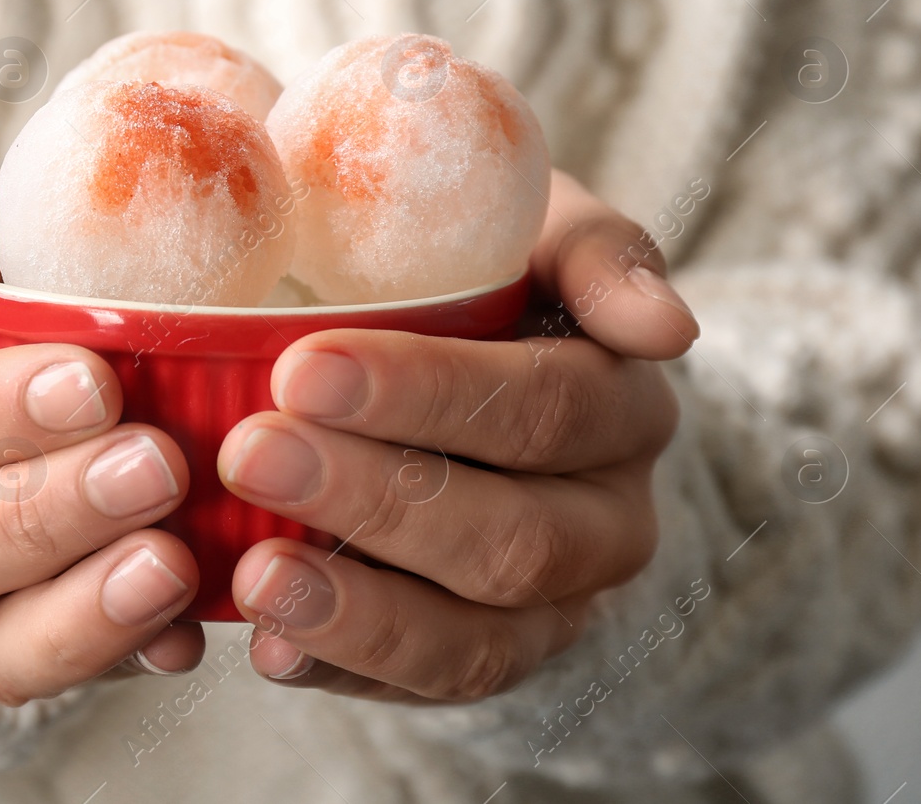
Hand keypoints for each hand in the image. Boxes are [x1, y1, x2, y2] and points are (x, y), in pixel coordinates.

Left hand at [218, 170, 693, 700]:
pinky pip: (422, 689)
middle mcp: (607, 522)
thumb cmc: (480, 276)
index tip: (304, 368)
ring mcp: (551, 609)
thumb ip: (594, 253)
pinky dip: (343, 669)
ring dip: (360, 611)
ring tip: (256, 575)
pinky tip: (266, 643)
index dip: (430, 394)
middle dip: (377, 499)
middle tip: (252, 451)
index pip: (546, 409)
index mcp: (623, 407)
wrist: (442, 359)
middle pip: (514, 538)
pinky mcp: (483, 660)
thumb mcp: (537, 230)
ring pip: (477, 640)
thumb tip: (668, 327)